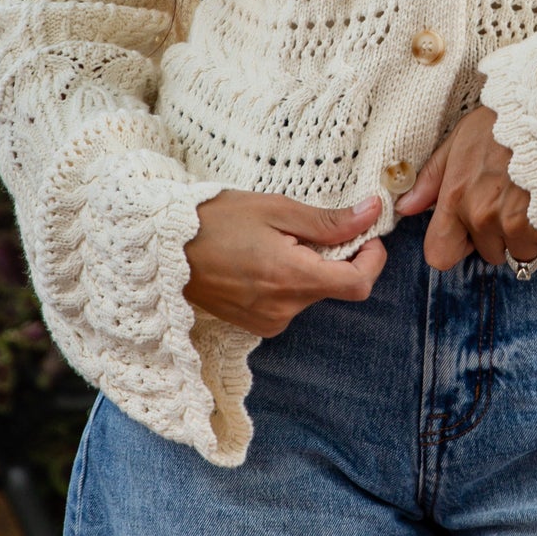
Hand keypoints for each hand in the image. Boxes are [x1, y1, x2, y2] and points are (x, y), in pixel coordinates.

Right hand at [183, 191, 387, 337]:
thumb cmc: (216, 220)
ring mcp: (268, 322)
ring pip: (311, 294)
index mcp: (291, 278)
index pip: (358, 284)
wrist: (163, 249)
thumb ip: (328, 220)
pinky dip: (288, 282)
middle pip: (334, 286)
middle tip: (306, 227)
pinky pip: (289, 304)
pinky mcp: (256, 326)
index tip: (368, 236)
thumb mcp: (276, 209)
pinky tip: (260, 261)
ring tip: (273, 242)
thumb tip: (371, 214)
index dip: (373, 259)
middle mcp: (283, 309)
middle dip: (334, 257)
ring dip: (308, 269)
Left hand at [394, 103, 536, 271]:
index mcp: (456, 197)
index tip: (468, 232)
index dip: (456, 247)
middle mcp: (482, 215)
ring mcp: (515, 222)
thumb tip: (406, 207)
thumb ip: (431, 178)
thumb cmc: (504, 123)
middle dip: (498, 237)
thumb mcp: (460, 139)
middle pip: (488, 253)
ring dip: (524, 237)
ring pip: (518, 253)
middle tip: (509, 204)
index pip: (440, 255)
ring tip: (531, 204)